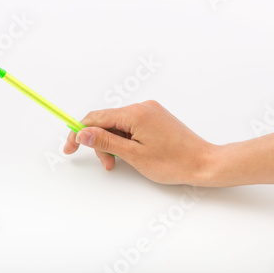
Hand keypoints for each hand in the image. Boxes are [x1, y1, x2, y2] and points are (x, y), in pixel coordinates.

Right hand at [63, 100, 217, 185]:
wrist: (204, 163)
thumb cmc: (173, 162)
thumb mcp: (134, 155)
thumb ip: (106, 142)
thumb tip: (82, 133)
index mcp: (135, 113)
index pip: (96, 118)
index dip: (79, 133)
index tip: (69, 148)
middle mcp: (142, 107)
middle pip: (107, 121)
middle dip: (100, 143)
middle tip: (107, 165)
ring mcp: (150, 111)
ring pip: (119, 125)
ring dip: (113, 144)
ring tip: (120, 164)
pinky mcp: (156, 118)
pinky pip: (131, 126)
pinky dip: (125, 140)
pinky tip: (130, 154)